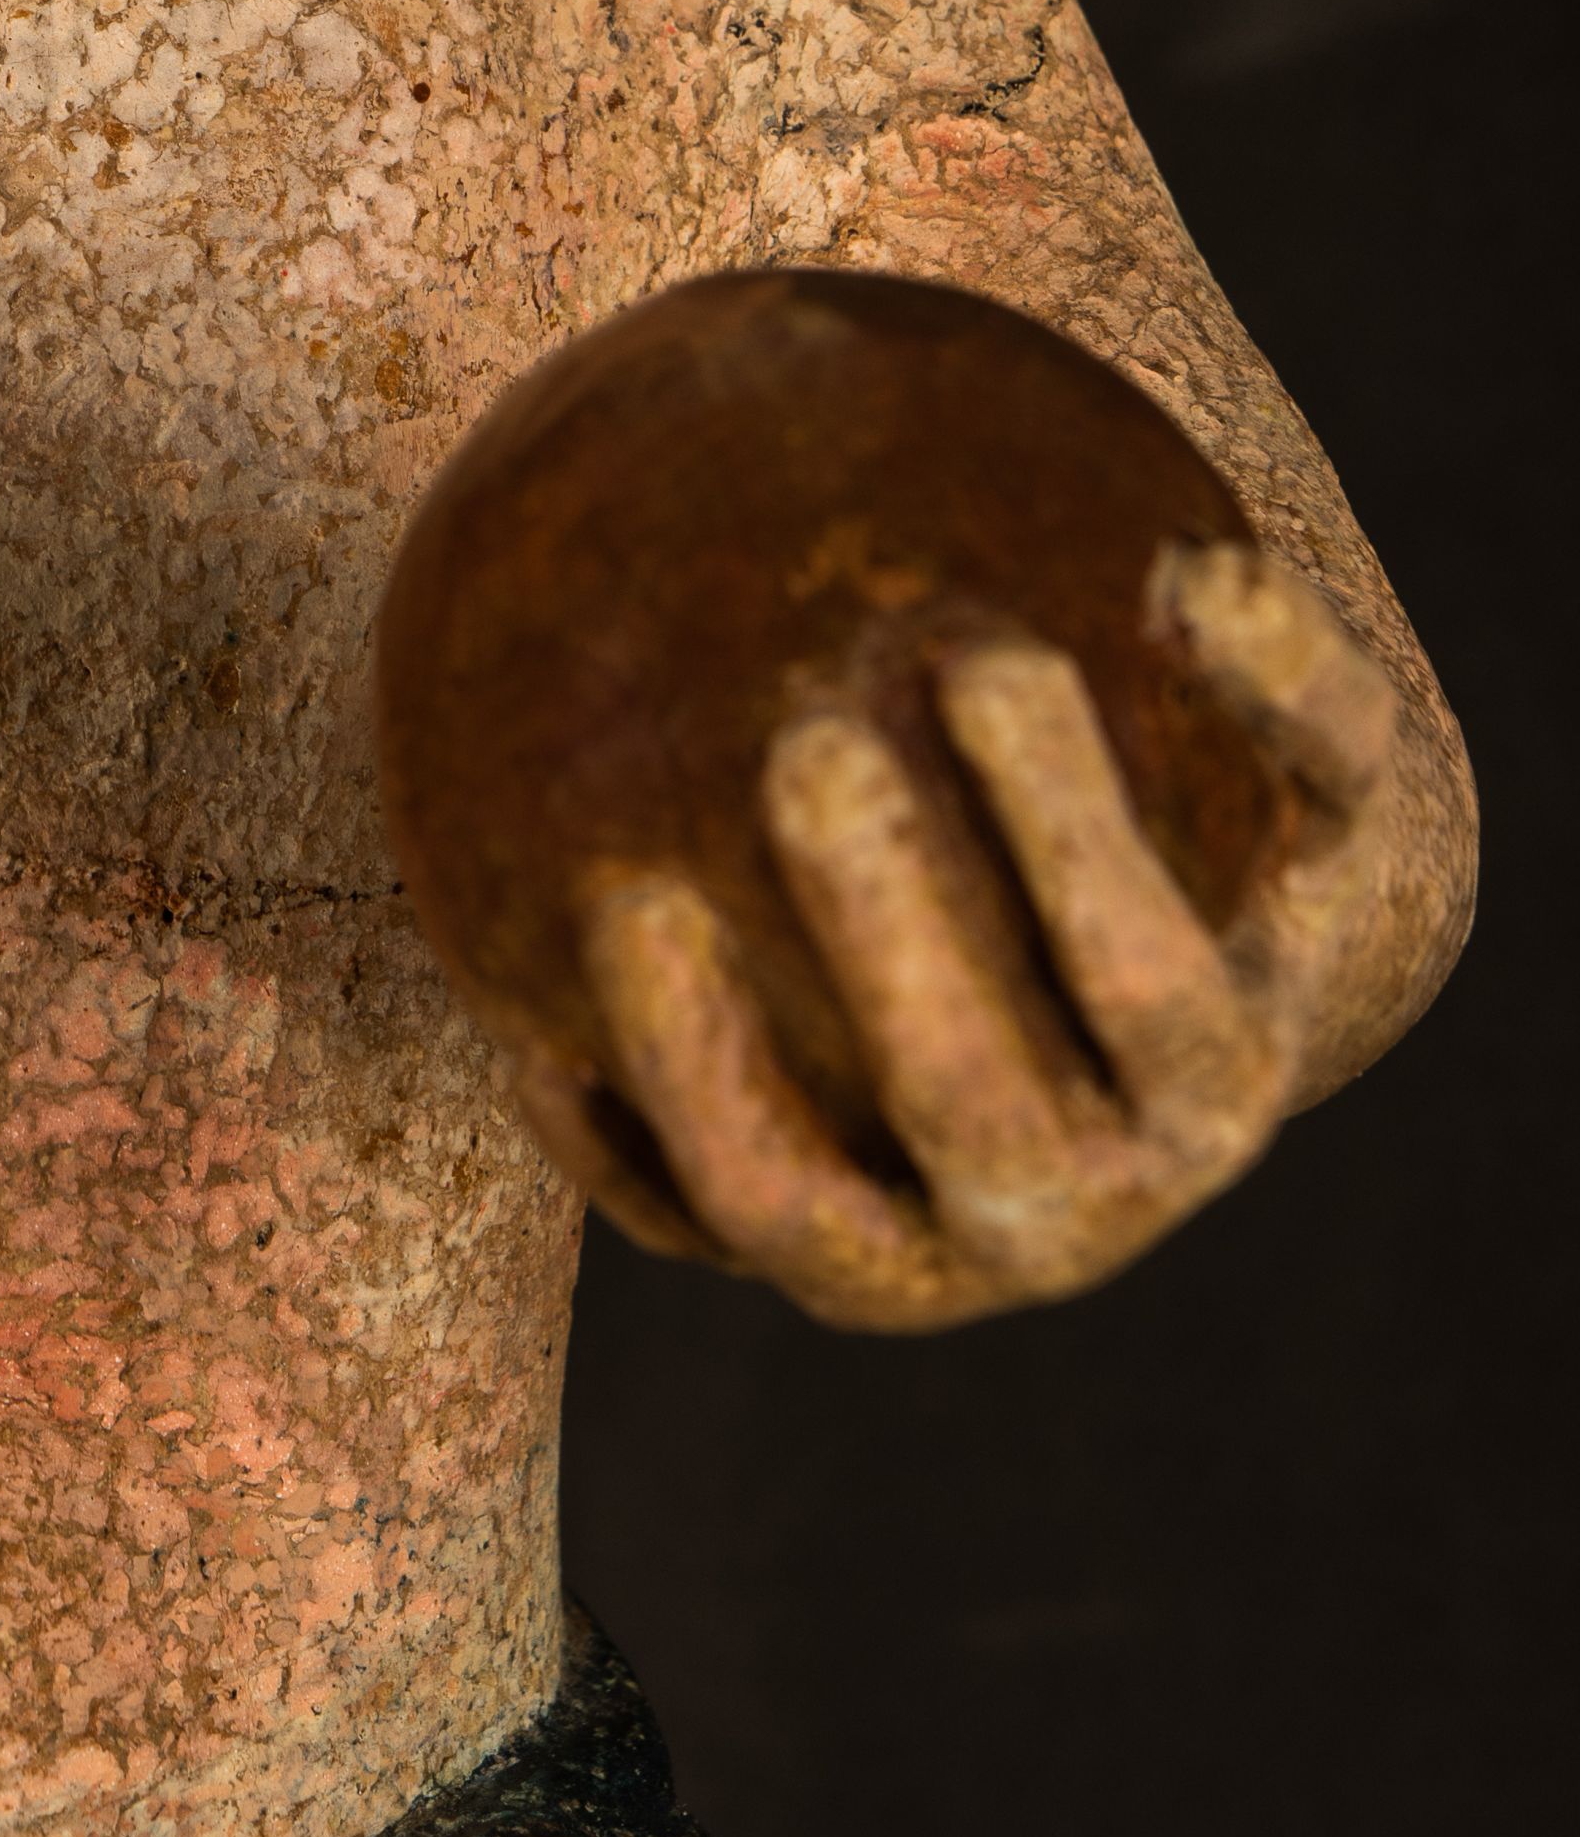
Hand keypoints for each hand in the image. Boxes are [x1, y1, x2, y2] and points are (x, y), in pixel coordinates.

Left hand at [506, 545, 1399, 1328]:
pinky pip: (664, 1208)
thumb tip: (1204, 575)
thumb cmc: (1231, 832)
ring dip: (702, 1063)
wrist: (1147, 1021)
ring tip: (628, 890)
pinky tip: (516, 976)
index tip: (990, 654)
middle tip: (812, 742)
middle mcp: (1075, 1211)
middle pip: (971, 1107)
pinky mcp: (786, 1258)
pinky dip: (594, 1115)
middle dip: (890, 931)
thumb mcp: (1321, 770)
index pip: (1146, 988)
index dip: (1073, 838)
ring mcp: (923, 1260)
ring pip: (787, 1204)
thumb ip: (1300, 676)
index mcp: (1206, 1086)